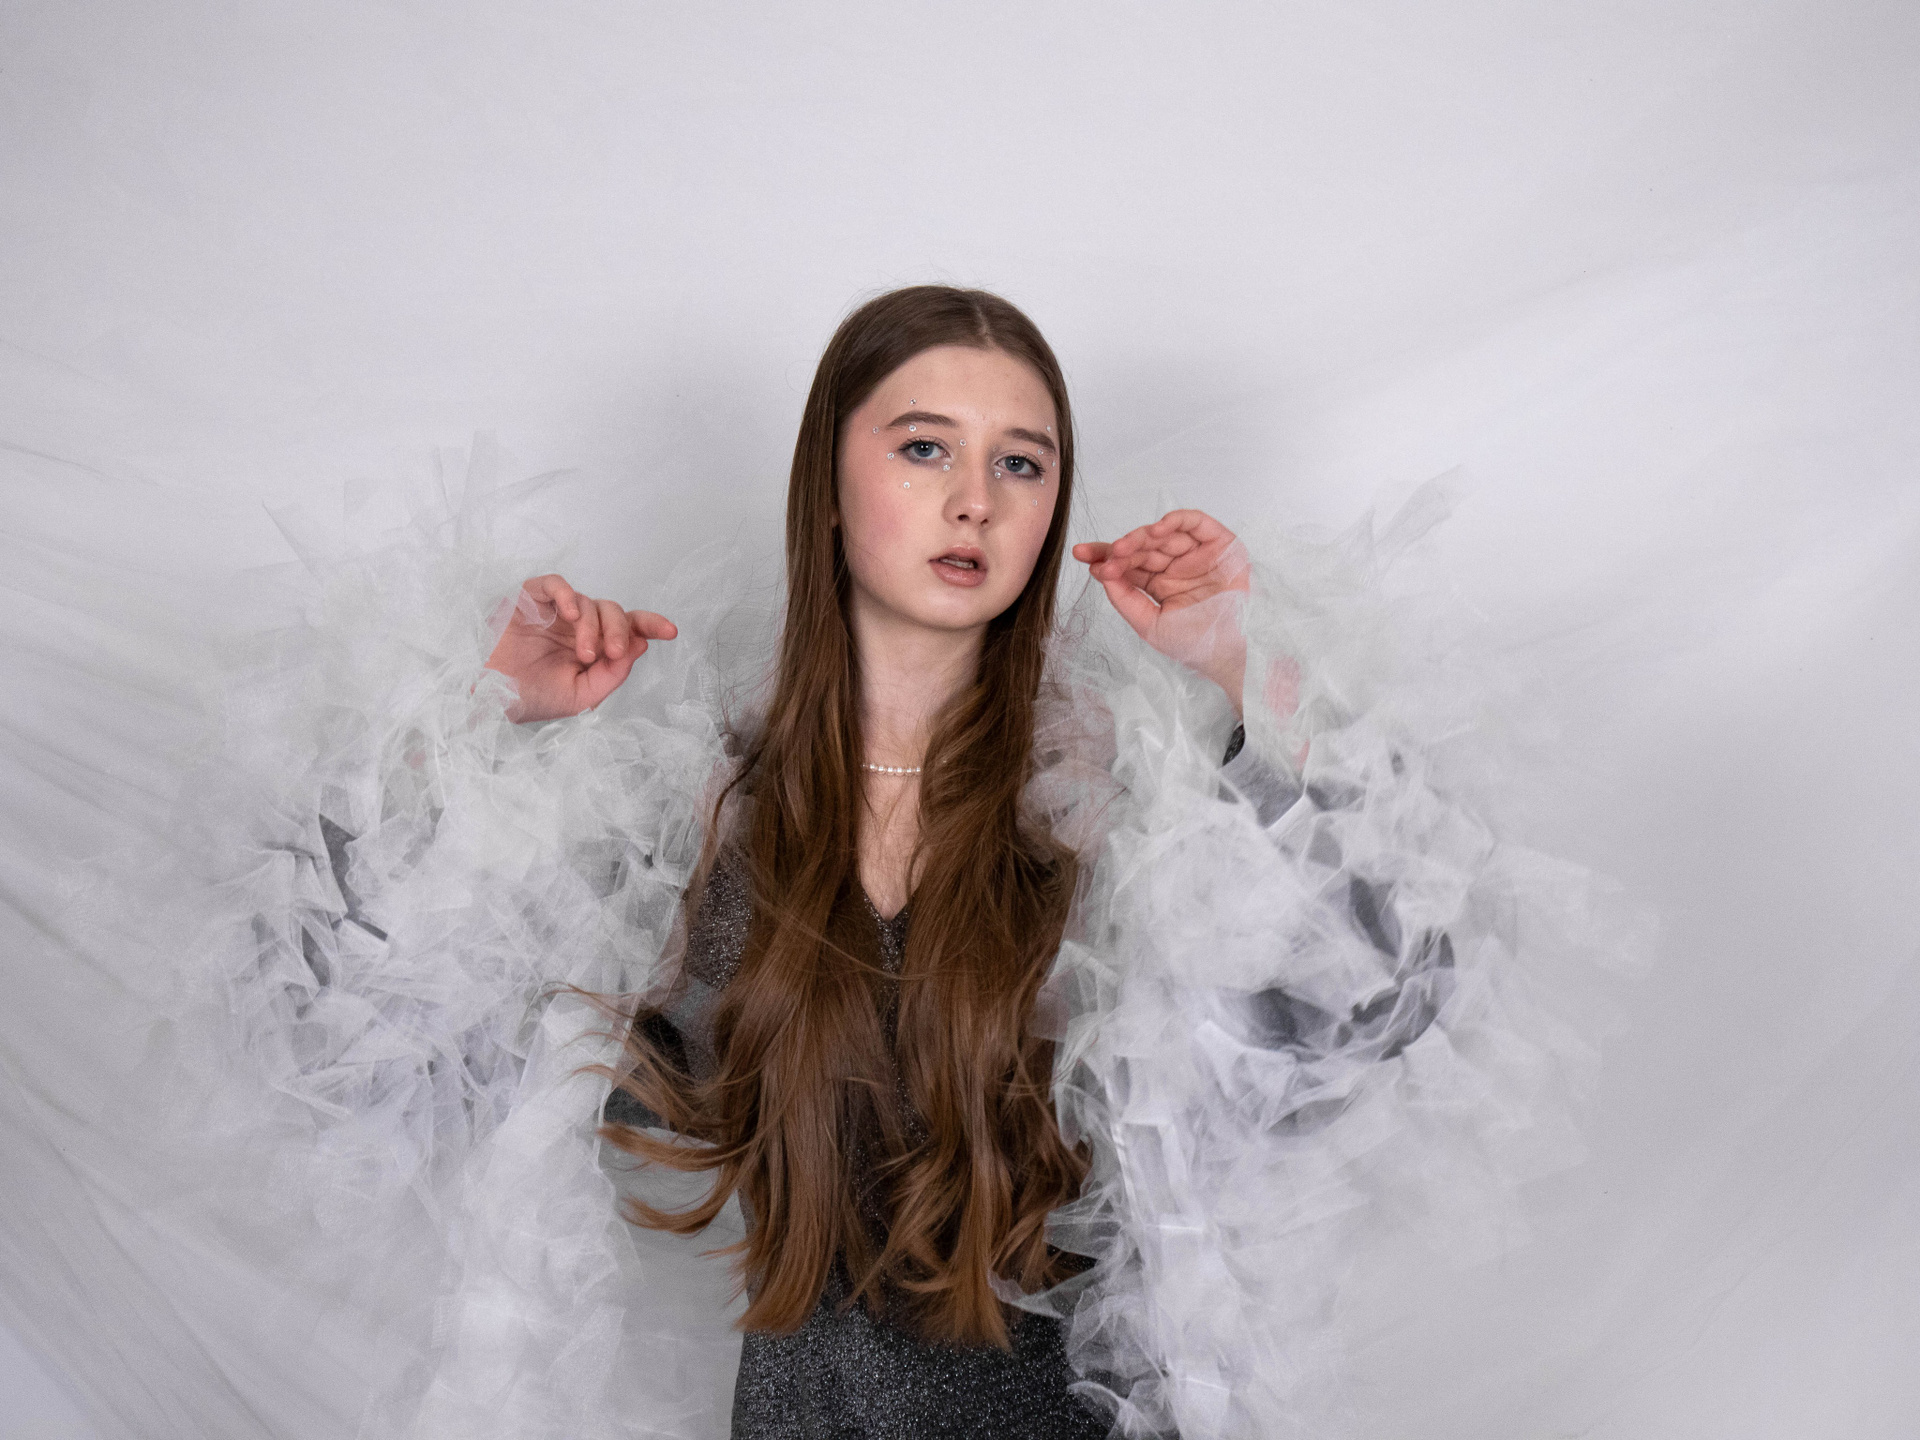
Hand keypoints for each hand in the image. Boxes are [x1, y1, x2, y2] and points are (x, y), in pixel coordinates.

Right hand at [482, 574, 676, 722]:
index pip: (629, 628)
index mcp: (593, 646)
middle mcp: (578, 625)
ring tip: (584, 654)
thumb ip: (612, 674)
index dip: (651, 625)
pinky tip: (571, 613)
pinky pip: (555, 584)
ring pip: (589, 602)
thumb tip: (640, 646)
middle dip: (621, 631)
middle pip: (614, 611)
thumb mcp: (582, 695)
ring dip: (593, 627)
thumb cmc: (533, 698)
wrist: (491, 700)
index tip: (671, 631)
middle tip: (614, 654)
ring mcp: (555, 612)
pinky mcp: (530, 600)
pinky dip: (568, 594)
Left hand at [1073, 510, 1250, 714]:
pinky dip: (1176, 521)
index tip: (1082, 555)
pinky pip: (1195, 523)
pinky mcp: (1219, 543)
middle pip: (1142, 548)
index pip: (1128, 565)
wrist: (1231, 651)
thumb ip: (1125, 599)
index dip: (1104, 557)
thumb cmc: (1195, 643)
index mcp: (1159, 584)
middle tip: (1107, 557)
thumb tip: (1101, 572)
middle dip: (1120, 550)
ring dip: (1141, 537)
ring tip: (1124, 548)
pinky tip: (1157, 530)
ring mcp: (1196, 553)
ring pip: (1163, 535)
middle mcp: (1176, 566)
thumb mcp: (1149, 624)